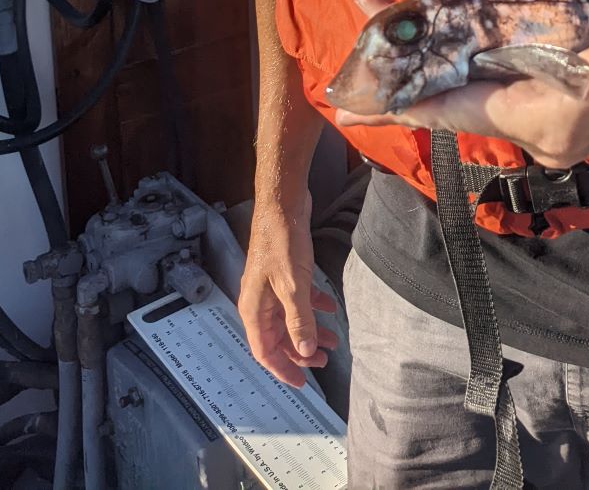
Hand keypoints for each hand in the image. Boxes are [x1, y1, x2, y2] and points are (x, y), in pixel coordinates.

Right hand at [238, 187, 338, 386]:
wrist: (282, 204)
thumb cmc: (283, 243)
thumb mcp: (294, 287)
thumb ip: (299, 321)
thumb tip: (304, 353)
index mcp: (255, 309)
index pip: (265, 351)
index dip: (283, 369)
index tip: (302, 384)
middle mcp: (260, 300)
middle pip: (278, 337)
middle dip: (300, 351)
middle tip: (323, 361)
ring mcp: (271, 285)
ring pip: (290, 317)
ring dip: (310, 329)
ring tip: (333, 339)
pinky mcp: (284, 271)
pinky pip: (297, 297)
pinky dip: (314, 304)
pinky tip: (330, 306)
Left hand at [336, 0, 588, 167]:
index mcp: (549, 117)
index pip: (450, 109)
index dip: (396, 90)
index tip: (345, 79)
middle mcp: (543, 113)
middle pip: (459, 71)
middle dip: (431, 20)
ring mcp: (555, 89)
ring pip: (494, 37)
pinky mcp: (572, 65)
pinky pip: (529, 24)